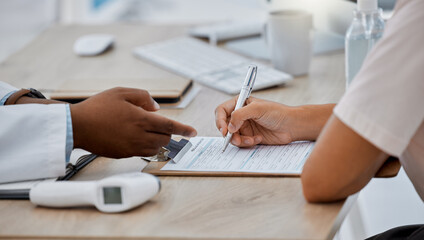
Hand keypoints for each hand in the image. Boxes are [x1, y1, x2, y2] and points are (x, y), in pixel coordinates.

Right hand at [70, 87, 196, 157]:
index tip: (193, 132)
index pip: (169, 126)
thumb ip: (143, 97)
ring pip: (155, 148)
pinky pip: (142, 153)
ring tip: (150, 132)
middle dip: (168, 133)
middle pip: (165, 139)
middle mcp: (139, 136)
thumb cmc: (98, 107)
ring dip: (158, 141)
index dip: (184, 129)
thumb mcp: (121, 92)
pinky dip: (146, 147)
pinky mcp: (124, 155)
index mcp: (141, 119)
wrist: (77, 126)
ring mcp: (131, 148)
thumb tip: (156, 108)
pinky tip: (138, 138)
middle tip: (162, 126)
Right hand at [215, 97, 296, 146]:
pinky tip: (258, 139)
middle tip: (236, 139)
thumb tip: (229, 127)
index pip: (222, 111)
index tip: (224, 130)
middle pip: (225, 126)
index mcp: (240, 103)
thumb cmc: (278, 112)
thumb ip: (240, 115)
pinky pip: (241, 143)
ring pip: (232, 136)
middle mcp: (240, 115)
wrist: (291, 126)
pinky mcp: (250, 136)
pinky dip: (248, 143)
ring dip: (240, 140)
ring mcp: (244, 126)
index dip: (220, 121)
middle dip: (229, 134)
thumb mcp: (257, 109)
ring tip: (251, 140)